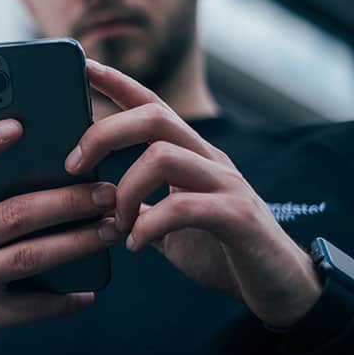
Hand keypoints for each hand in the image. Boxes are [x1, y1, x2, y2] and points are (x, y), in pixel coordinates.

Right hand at [0, 119, 119, 354]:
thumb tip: (51, 168)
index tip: (17, 125)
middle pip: (11, 214)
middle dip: (66, 200)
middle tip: (105, 191)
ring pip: (30, 256)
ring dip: (77, 241)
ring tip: (111, 228)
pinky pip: (33, 307)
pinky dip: (65, 298)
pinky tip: (90, 289)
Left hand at [65, 59, 321, 327]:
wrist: (281, 289)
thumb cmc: (221, 251)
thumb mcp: (169, 224)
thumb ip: (140, 206)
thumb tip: (96, 200)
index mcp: (191, 155)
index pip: (151, 105)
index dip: (117, 83)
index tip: (83, 65)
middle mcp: (209, 160)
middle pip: (153, 117)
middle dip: (104, 134)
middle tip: (73, 166)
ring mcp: (227, 184)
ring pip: (163, 156)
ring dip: (125, 190)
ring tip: (115, 224)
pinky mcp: (239, 217)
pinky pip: (184, 207)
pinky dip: (149, 226)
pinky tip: (136, 245)